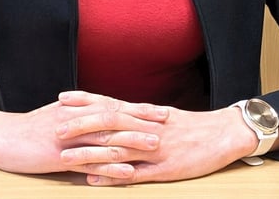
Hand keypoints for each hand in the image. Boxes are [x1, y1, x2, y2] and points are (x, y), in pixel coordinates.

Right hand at [0, 92, 168, 178]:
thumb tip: (101, 118)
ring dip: (133, 139)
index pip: (115, 106)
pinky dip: (110, 164)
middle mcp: (77, 118)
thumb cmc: (28, 129)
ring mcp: (69, 136)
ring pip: (106, 136)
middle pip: (117, 116)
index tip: (162, 109)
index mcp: (78, 109)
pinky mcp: (60, 155)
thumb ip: (80, 118)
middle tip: (169, 121)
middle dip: (143, 118)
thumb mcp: (57, 118)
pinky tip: (127, 170)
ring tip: (157, 144)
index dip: (139, 108)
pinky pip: (89, 160)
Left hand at [56, 91, 259, 184]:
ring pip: (116, 149)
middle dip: (80, 125)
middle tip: (55, 128)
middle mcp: (145, 127)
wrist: (224, 134)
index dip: (85, 101)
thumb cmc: (192, 126)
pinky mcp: (164, 169)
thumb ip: (137, 117)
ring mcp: (154, 149)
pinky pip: (134, 173)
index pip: (109, 103)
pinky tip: (94, 179)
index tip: (62, 98)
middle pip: (108, 123)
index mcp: (144, 114)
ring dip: (89, 153)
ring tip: (64, 157)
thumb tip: (113, 114)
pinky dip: (113, 176)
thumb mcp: (162, 116)